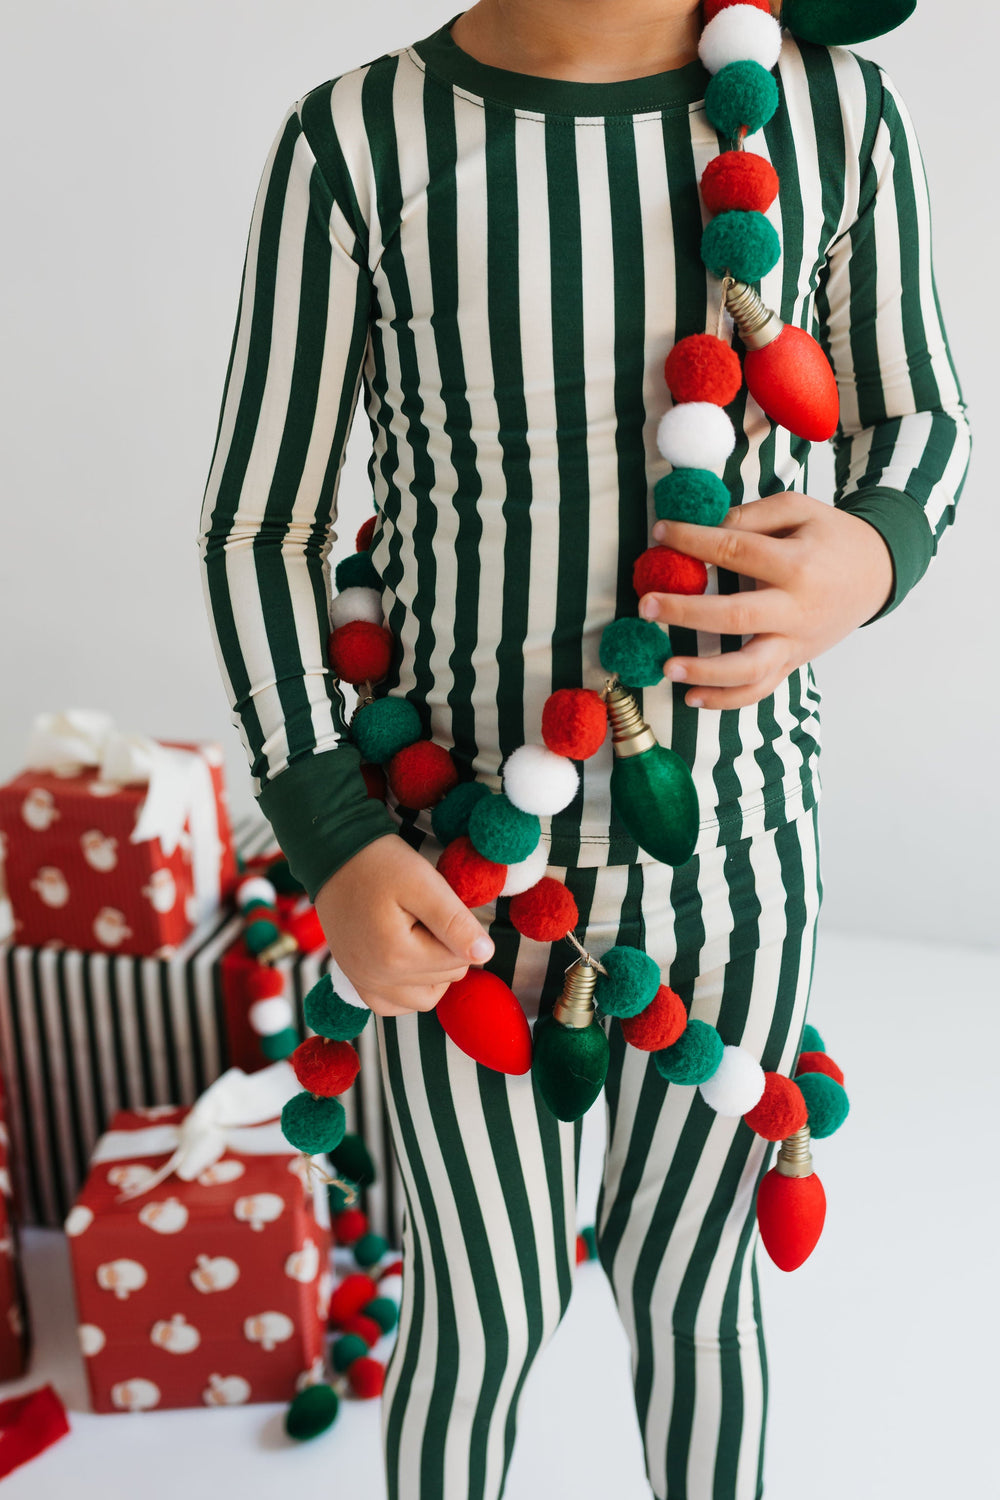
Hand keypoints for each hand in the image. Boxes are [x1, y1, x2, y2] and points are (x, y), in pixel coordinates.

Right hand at [313, 835, 494, 1017]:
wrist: (335, 856)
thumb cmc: (379, 864)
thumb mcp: (424, 884)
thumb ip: (455, 922)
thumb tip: (484, 953)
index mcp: (397, 956)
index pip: (460, 960)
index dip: (458, 929)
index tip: (436, 906)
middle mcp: (378, 980)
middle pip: (446, 978)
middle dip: (445, 947)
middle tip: (424, 914)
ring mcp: (365, 983)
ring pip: (425, 998)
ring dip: (434, 972)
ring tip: (420, 935)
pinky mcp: (357, 982)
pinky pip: (394, 1005)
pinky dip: (408, 989)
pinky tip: (408, 961)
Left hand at [639, 493, 893, 709]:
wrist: (878, 574)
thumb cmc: (831, 537)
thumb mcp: (799, 509)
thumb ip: (751, 516)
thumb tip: (702, 526)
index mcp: (797, 564)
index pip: (735, 550)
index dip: (693, 540)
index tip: (661, 532)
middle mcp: (797, 609)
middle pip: (736, 616)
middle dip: (686, 612)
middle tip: (646, 605)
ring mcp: (796, 643)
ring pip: (749, 668)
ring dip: (705, 671)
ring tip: (667, 666)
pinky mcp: (793, 662)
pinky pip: (760, 690)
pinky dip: (726, 700)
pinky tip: (692, 697)